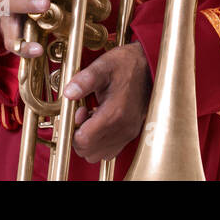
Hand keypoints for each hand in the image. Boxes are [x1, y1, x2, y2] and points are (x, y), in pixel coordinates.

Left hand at [64, 41, 151, 162]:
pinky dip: (100, 142)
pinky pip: (111, 150)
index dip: (73, 129)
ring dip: (89, 141)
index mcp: (115, 114)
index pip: (84, 141)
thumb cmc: (127, 65)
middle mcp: (123, 129)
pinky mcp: (131, 133)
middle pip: (89, 152)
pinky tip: (100, 122)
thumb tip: (69, 93)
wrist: (150, 66)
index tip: (77, 112)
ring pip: (99, 154)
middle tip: (82, 115)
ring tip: (91, 119)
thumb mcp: (103, 66)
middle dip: (78, 136)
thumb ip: (84, 80)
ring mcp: (128, 133)